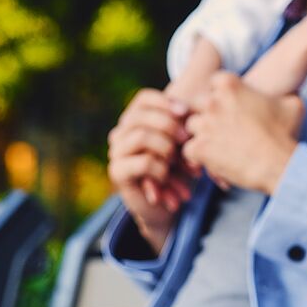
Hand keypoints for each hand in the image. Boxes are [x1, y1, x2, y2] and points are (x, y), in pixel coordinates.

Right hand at [107, 89, 193, 252]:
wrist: (167, 207)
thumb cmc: (178, 173)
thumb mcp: (184, 147)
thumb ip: (183, 129)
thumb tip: (189, 114)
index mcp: (134, 122)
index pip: (144, 99)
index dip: (165, 103)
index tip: (186, 114)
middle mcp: (121, 133)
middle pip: (142, 115)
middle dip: (170, 126)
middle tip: (188, 142)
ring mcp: (117, 152)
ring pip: (142, 136)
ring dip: (167, 149)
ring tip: (179, 164)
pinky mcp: (118, 172)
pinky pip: (144, 162)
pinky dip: (162, 169)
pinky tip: (169, 179)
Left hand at [183, 73, 303, 194]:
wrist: (280, 164)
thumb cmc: (286, 134)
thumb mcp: (292, 105)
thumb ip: (282, 95)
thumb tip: (291, 93)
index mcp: (230, 85)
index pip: (214, 83)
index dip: (221, 96)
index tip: (230, 107)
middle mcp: (212, 102)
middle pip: (199, 104)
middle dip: (208, 114)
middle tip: (222, 128)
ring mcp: (204, 125)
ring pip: (192, 126)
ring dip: (203, 135)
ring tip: (219, 146)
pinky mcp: (199, 148)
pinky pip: (189, 150)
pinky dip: (200, 157)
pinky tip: (214, 160)